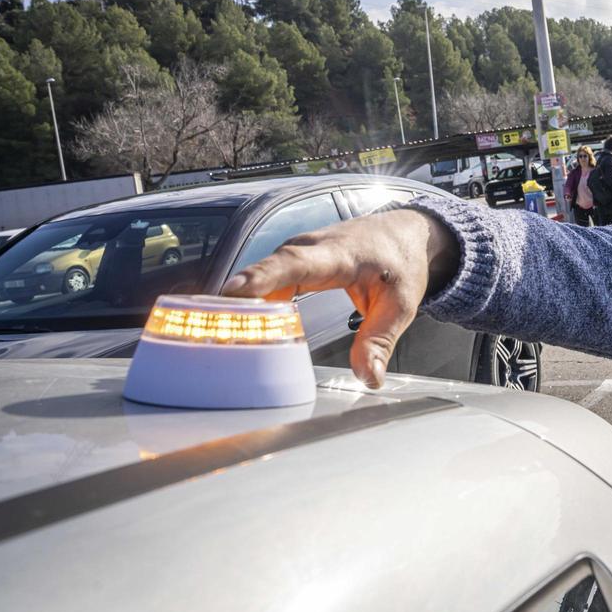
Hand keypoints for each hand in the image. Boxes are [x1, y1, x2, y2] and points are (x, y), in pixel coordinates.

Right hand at [221, 209, 459, 388]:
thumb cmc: (401, 265)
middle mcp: (311, 247)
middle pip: (267, 270)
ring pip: (260, 274)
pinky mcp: (292, 261)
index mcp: (340, 254)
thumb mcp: (401, 306)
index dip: (262, 278)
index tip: (232, 293)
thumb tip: (368, 378)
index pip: (296, 264)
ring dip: (236, 299)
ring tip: (207, 327)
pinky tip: (229, 323)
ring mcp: (298, 251)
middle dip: (237, 295)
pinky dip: (248, 299)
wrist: (405, 233)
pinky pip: (264, 279)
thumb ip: (380, 341)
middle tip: (206, 324)